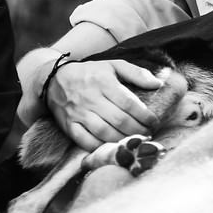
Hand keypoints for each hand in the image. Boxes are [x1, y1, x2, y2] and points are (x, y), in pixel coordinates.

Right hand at [46, 59, 163, 150]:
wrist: (54, 80)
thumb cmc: (90, 73)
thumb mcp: (113, 65)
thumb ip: (136, 73)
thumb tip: (158, 84)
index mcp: (104, 82)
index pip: (129, 103)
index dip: (144, 115)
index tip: (154, 122)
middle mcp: (91, 98)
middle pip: (119, 120)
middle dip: (137, 130)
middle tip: (148, 134)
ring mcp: (78, 113)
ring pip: (104, 132)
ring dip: (122, 140)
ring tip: (134, 141)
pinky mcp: (69, 126)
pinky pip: (85, 141)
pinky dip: (100, 147)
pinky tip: (112, 146)